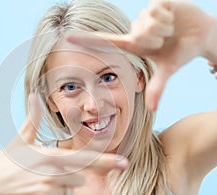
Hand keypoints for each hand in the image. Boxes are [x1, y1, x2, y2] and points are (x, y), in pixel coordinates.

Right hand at [0, 94, 127, 194]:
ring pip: (68, 191)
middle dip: (70, 175)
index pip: (84, 159)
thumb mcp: (19, 140)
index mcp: (49, 156)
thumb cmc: (4, 163)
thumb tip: (35, 96)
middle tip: (48, 172)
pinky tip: (35, 191)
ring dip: (59, 186)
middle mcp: (52, 174)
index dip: (106, 161)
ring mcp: (47, 192)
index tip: (124, 162)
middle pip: (79, 178)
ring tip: (38, 181)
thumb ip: (32, 119)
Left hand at [67, 0, 215, 110]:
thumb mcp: (167, 69)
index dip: (87, 39)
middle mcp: (135, 29)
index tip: (67, 37)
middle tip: (165, 39)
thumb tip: (152, 109)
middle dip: (155, 40)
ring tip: (170, 28)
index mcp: (133, 44)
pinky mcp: (155, 2)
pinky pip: (155, 10)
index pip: (106, 41)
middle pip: (136, 35)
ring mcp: (144, 15)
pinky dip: (167, 16)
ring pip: (146, 24)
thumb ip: (157, 86)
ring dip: (163, 29)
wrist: (201, 35)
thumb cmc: (180, 52)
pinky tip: (172, 16)